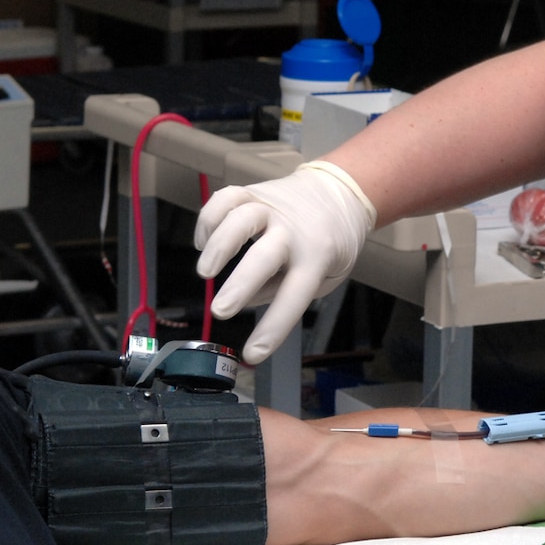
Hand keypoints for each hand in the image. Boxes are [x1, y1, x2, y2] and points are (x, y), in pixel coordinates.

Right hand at [194, 162, 374, 363]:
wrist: (340, 192)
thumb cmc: (331, 242)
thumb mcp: (327, 275)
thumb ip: (288, 291)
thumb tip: (248, 301)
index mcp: (316, 258)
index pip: (294, 297)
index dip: (273, 327)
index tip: (253, 353)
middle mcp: (292, 232)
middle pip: (264, 256)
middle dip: (240, 285)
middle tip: (220, 311)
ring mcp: (271, 209)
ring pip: (240, 218)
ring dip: (218, 245)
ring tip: (205, 272)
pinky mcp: (254, 193)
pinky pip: (226, 199)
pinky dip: (208, 219)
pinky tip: (204, 242)